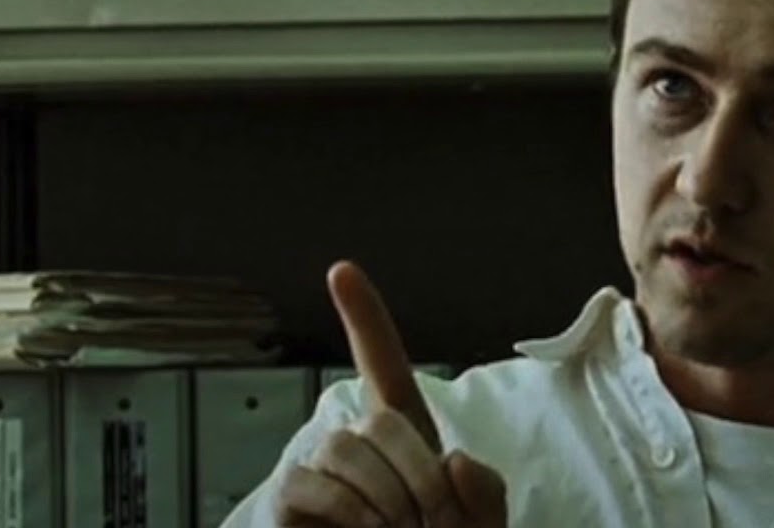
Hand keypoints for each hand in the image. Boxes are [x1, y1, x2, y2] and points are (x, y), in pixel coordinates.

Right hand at [274, 260, 506, 526]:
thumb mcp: (482, 523)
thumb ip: (483, 488)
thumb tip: (451, 459)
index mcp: (405, 436)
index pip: (384, 365)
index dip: (364, 318)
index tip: (341, 270)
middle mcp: (356, 443)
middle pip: (379, 419)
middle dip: (416, 473)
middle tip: (430, 524)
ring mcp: (320, 469)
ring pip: (345, 447)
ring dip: (384, 497)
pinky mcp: (290, 498)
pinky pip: (309, 481)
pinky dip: (348, 510)